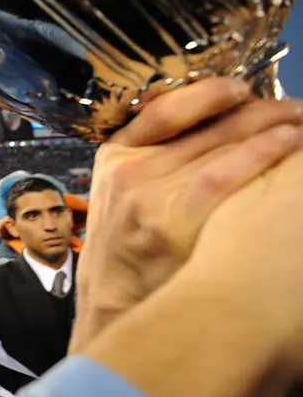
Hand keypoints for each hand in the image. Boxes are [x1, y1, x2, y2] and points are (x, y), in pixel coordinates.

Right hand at [70, 77, 302, 352]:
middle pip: (203, 124)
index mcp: (114, 155)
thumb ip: (152, 163)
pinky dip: (261, 153)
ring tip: (301, 121)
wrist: (113, 307)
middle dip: (257, 108)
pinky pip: (224, 173)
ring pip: (220, 143)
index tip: (244, 88)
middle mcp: (129, 169)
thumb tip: (218, 132)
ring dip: (270, 126)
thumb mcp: (119, 196)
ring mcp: (148, 195)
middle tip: (294, 106)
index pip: (165, 108)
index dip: (210, 92)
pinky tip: (288, 144)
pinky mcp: (172, 222)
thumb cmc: (127, 252)